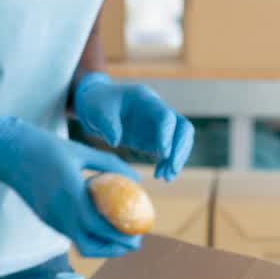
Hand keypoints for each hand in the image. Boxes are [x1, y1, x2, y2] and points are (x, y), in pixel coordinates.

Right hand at [0, 116, 142, 258]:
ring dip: (101, 246)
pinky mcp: (46, 219)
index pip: (100, 228)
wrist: (10, 154)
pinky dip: (88, 235)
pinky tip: (99, 224)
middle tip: (133, 241)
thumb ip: (110, 165)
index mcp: (71, 196)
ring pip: (79, 244)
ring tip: (117, 237)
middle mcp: (60, 214)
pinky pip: (70, 234)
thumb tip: (137, 179)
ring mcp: (52, 220)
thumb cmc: (47, 147)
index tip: (138, 236)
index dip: (121, 236)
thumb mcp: (82, 151)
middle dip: (115, 249)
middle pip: (91, 245)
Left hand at [72, 72, 193, 181]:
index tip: (163, 154)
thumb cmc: (98, 104)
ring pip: (180, 140)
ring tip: (167, 177)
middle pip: (182, 127)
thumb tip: (115, 141)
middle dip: (180, 149)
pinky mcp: (154, 138)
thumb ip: (106, 124)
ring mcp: (158, 125)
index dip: (167, 135)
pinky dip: (167, 163)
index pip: (165, 116)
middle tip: (172, 169)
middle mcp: (157, 111)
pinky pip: (169, 151)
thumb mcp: (97, 111)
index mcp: (145, 100)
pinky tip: (160, 175)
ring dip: (177, 158)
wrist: (97, 105)